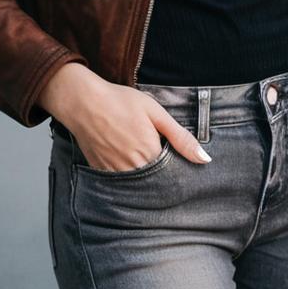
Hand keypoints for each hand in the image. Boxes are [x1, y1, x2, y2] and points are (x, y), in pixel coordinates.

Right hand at [37, 62, 211, 168]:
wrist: (83, 102)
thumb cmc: (120, 102)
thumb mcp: (155, 112)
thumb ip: (180, 137)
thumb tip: (204, 159)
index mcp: (150, 153)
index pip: (173, 175)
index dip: (179, 172)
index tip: (182, 166)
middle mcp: (134, 168)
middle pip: (157, 184)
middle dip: (164, 179)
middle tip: (164, 163)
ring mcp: (116, 173)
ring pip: (139, 187)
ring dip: (147, 180)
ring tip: (145, 162)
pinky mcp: (102, 172)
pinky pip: (121, 184)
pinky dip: (129, 178)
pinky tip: (129, 163)